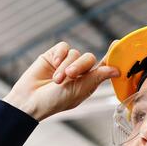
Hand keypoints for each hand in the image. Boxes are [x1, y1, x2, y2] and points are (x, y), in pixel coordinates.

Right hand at [2, 41, 119, 121]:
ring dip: (66, 65)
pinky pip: (63, 47)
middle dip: (80, 66)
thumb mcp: (79, 90)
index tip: (116, 44)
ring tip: (56, 79)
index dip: (111, 56)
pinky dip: (60, 55)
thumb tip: (116, 70)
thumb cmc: (54, 101)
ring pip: (75, 53)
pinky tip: (53, 64)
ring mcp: (65, 62)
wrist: (30, 100)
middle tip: (70, 76)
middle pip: (89, 58)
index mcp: (88, 82)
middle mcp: (78, 72)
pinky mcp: (53, 55)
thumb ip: (97, 77)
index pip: (103, 66)